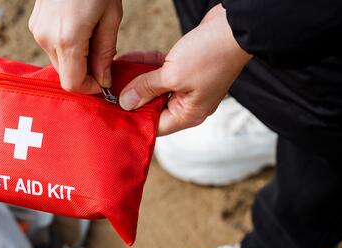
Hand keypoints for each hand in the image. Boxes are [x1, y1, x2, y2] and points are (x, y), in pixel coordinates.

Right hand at [29, 0, 121, 92]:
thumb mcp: (111, 15)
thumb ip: (105, 52)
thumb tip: (103, 79)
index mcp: (67, 40)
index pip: (73, 84)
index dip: (91, 87)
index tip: (104, 80)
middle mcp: (47, 38)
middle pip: (65, 74)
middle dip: (85, 71)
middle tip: (102, 53)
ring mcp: (37, 30)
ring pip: (58, 60)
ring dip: (75, 57)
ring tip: (91, 33)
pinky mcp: (34, 23)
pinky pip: (51, 46)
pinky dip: (66, 45)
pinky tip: (79, 25)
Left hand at [117, 5, 251, 135]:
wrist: (234, 26)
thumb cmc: (211, 55)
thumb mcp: (172, 75)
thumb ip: (146, 89)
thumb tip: (126, 104)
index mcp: (189, 114)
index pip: (155, 126)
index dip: (133, 119)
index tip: (112, 111)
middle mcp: (189, 102)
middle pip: (152, 106)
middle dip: (131, 97)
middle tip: (107, 93)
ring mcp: (188, 84)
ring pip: (154, 85)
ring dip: (135, 79)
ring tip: (111, 75)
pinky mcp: (186, 66)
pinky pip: (160, 69)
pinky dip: (145, 65)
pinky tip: (125, 59)